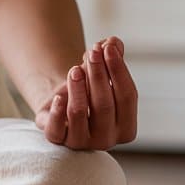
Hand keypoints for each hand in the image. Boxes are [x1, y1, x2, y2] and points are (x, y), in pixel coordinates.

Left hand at [34, 36, 137, 150]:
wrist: (62, 104)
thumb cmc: (90, 90)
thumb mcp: (103, 74)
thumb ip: (112, 58)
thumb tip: (113, 41)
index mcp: (127, 128)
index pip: (128, 97)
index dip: (119, 70)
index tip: (108, 47)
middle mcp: (106, 140)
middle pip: (104, 105)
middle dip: (97, 75)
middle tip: (91, 52)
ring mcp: (81, 143)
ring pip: (78, 114)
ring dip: (77, 87)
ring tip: (74, 69)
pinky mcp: (57, 141)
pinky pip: (55, 130)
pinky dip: (57, 111)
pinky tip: (58, 96)